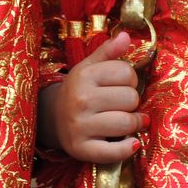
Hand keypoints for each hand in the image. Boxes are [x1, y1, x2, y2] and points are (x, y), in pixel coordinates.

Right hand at [37, 31, 146, 162]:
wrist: (53, 118)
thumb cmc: (79, 89)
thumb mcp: (89, 67)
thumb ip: (109, 51)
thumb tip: (126, 36)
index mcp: (84, 76)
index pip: (127, 73)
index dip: (131, 79)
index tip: (123, 85)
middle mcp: (81, 100)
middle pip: (130, 98)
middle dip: (132, 102)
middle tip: (124, 104)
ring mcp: (80, 127)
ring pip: (126, 123)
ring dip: (134, 123)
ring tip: (130, 121)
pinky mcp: (82, 150)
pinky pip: (114, 152)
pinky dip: (128, 148)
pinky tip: (132, 142)